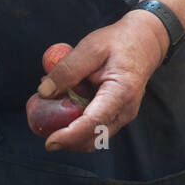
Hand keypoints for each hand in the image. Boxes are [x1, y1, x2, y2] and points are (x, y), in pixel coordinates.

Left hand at [35, 10, 168, 151]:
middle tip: (39, 126)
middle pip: (93, 138)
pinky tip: (61, 108)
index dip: (70, 135)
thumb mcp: (90, 48)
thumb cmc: (118, 42)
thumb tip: (44, 92)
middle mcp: (125, 111)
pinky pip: (94, 128)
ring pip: (93, 138)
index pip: (94, 122)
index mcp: (121, 93)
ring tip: (48, 114)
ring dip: (69, 134)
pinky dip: (76, 126)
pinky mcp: (116, 115)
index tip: (50, 142)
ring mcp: (122, 116)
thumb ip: (67, 70)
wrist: (145, 41)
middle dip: (66, 140)